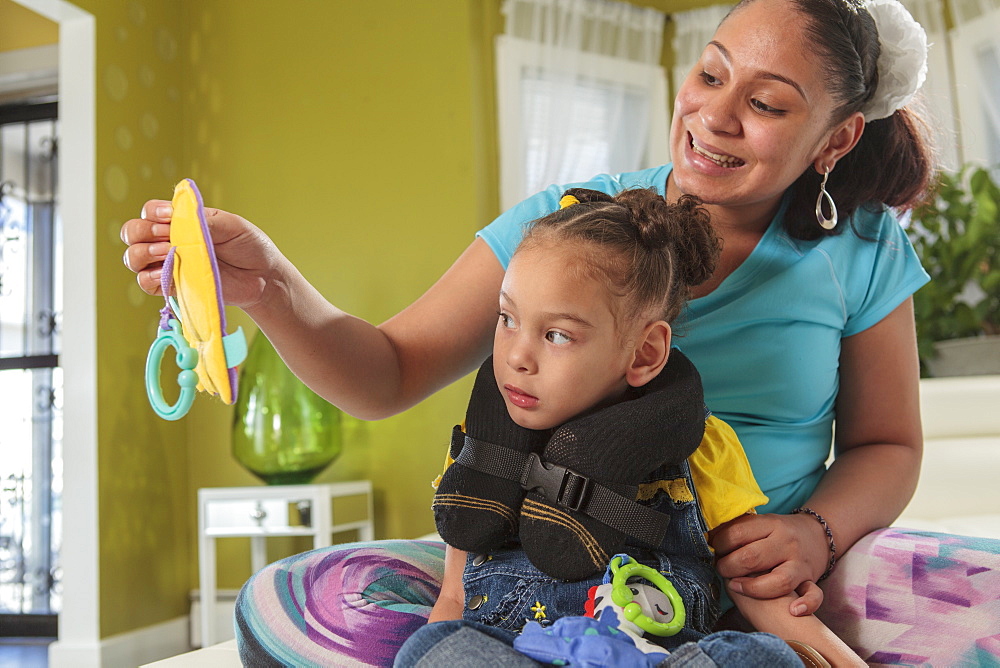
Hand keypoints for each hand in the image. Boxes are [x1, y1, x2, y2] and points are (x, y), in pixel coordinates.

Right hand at [120, 199, 278, 308]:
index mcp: (180, 221)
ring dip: (143, 253)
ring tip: (168, 254)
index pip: (150, 211)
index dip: (153, 213)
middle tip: (167, 237)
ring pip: (133, 258)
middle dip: (142, 231)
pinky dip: (150, 277)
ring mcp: (168, 264)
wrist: (263, 276)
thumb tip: (179, 220)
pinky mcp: (173, 286)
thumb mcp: (231, 224)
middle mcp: (168, 240)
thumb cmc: (249, 246)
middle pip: (132, 232)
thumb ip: (204, 220)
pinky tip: (167, 273)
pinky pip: (145, 283)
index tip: (170, 217)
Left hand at [710, 512, 830, 615]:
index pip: (737, 533)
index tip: (713, 550)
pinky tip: (793, 611)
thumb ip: (739, 530)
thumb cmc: (777, 533)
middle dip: (728, 567)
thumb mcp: (760, 523)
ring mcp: (799, 563)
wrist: (817, 535)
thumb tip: (706, 538)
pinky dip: (806, 604)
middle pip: (751, 558)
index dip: (719, 544)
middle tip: (720, 569)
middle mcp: (786, 543)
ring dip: (752, 588)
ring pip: (779, 580)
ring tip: (736, 586)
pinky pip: (814, 595)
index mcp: (770, 524)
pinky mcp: (811, 580)